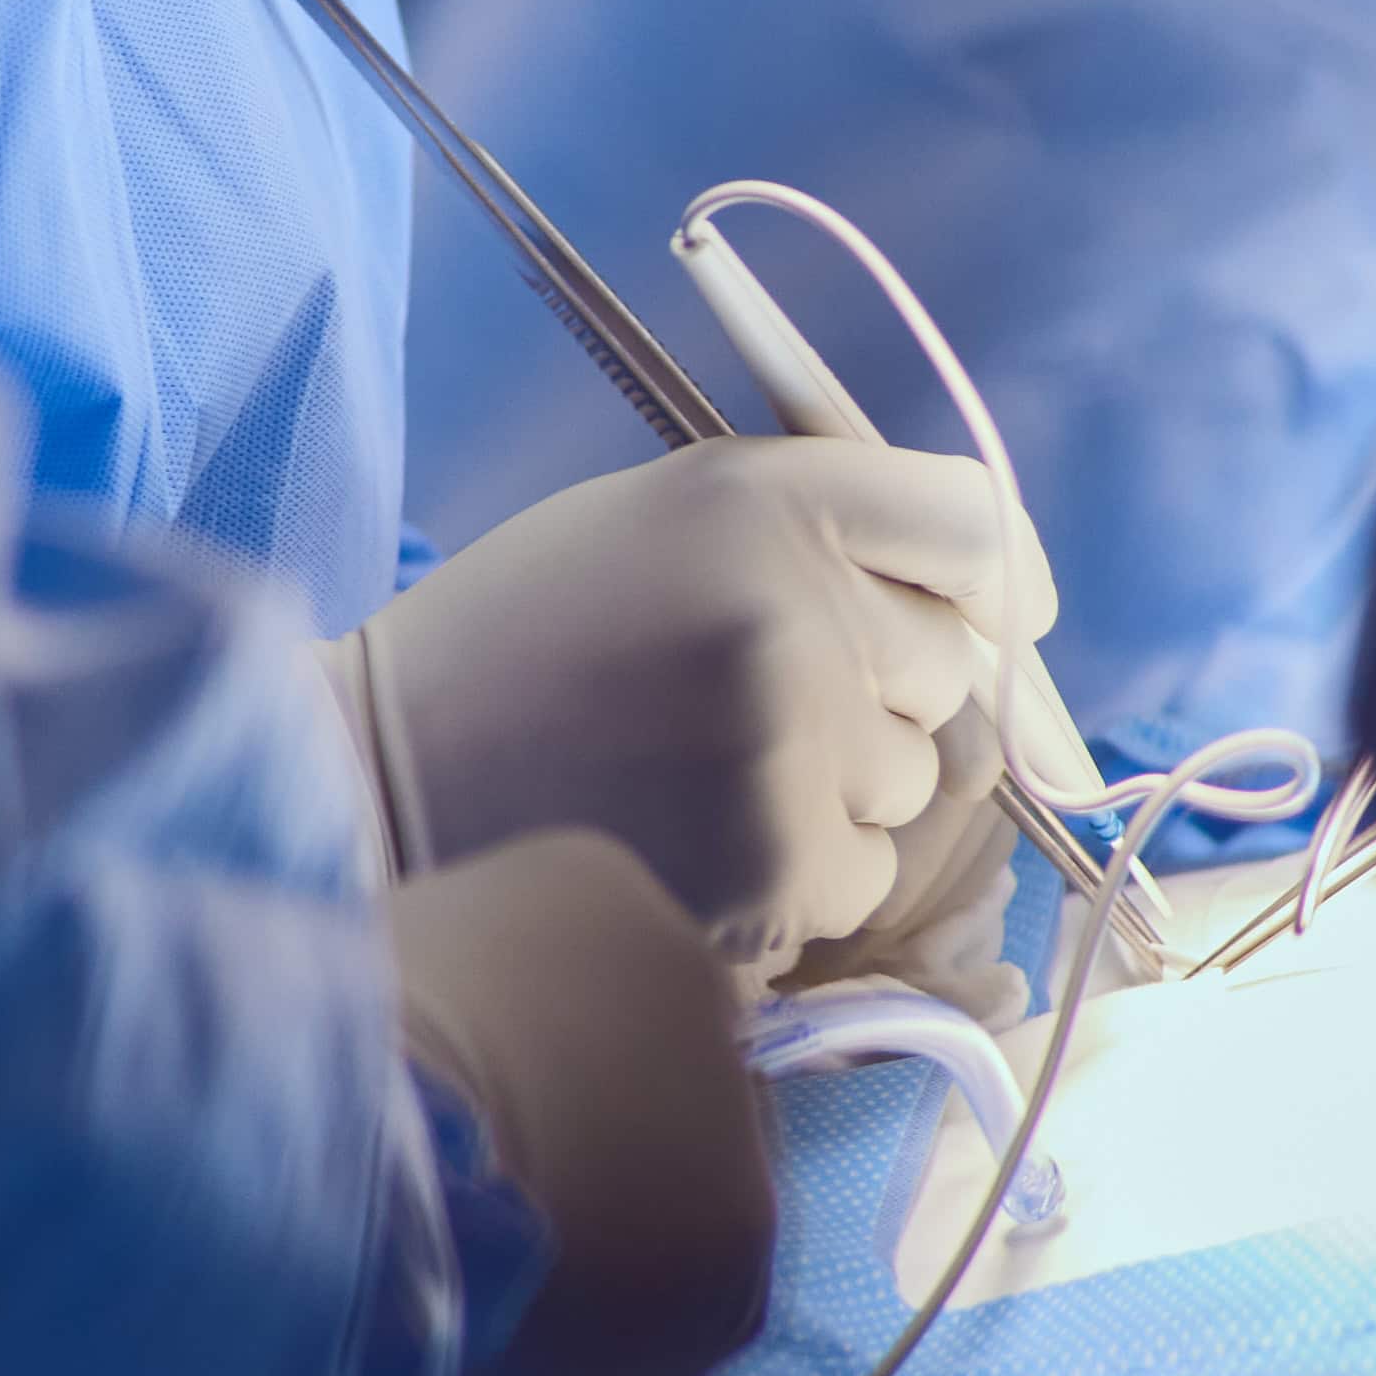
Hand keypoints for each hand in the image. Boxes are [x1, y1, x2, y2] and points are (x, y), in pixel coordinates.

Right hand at [341, 439, 1057, 979]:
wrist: (379, 779)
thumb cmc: (523, 644)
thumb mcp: (657, 520)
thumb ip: (814, 535)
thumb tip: (993, 612)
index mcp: (761, 494)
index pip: (970, 516)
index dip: (996, 572)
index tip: (991, 612)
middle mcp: (793, 604)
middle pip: (947, 661)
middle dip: (875, 693)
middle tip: (740, 707)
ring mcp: (792, 742)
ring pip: (909, 783)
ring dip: (834, 795)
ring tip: (693, 783)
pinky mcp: (779, 865)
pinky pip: (860, 877)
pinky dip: (795, 881)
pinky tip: (687, 851)